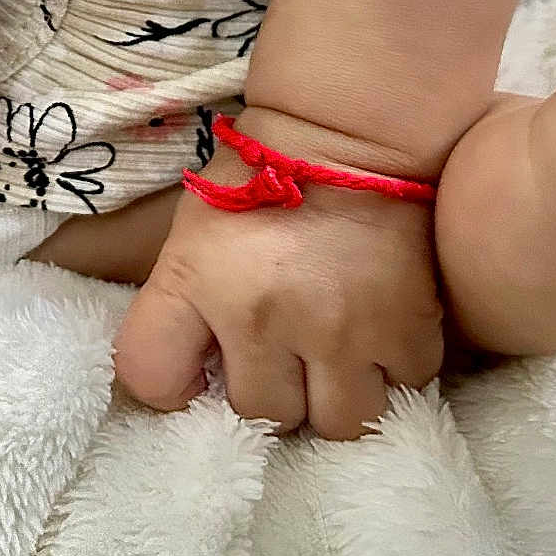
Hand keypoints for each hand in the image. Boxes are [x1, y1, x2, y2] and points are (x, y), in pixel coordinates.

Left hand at [113, 148, 444, 439]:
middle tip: (280, 351)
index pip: (149, 376)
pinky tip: (377, 332)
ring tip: (333, 353)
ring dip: (333, 395)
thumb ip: (181, 306)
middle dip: (270, 389)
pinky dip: (391, 370)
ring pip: (337, 422)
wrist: (347, 133)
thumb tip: (192, 377)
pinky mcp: (406, 329)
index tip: (196, 371)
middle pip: (261, 415)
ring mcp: (338, 331)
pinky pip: (401, 389)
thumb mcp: (191, 234)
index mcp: (194, 283)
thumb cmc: (258, 178)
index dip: (170, 386)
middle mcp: (262, 318)